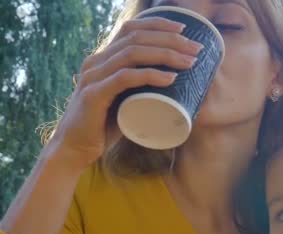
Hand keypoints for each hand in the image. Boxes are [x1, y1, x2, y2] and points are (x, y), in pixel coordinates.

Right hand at [46, 16, 203, 169]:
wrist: (76, 149)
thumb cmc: (106, 126)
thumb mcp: (127, 100)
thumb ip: (143, 89)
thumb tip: (179, 86)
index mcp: (104, 59)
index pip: (131, 29)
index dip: (158, 24)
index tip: (185, 31)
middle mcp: (96, 62)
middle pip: (136, 38)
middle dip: (170, 40)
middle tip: (196, 50)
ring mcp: (93, 77)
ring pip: (132, 54)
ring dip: (165, 55)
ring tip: (189, 63)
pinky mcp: (94, 96)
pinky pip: (124, 78)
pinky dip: (149, 76)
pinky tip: (169, 79)